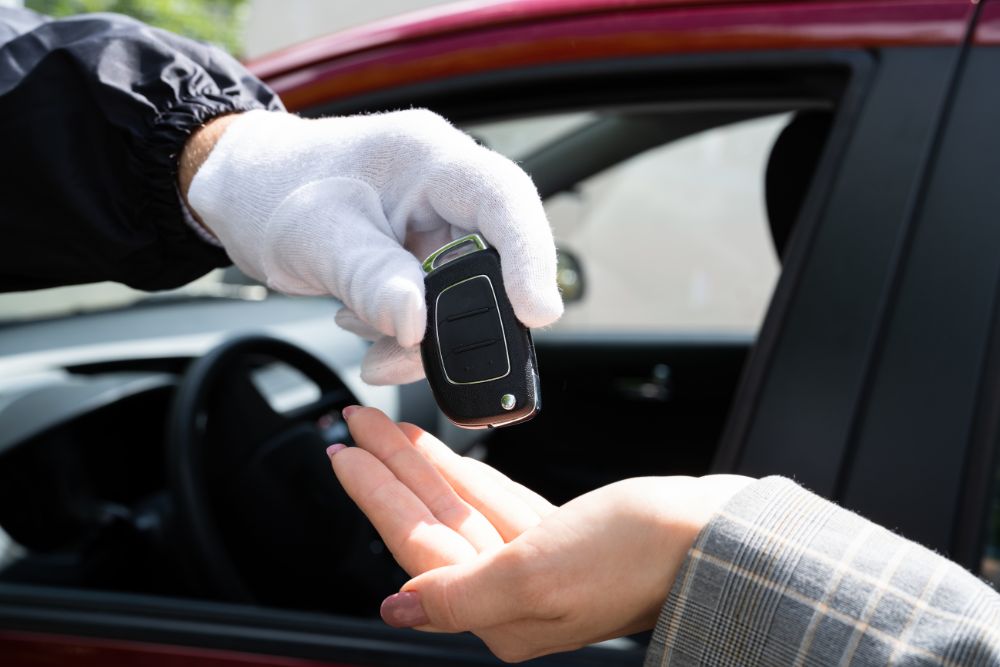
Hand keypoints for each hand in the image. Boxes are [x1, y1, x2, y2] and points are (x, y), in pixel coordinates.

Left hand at [181, 110, 562, 384]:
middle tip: (422, 352)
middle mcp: (443, 189)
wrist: (241, 195)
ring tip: (373, 345)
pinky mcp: (422, 256)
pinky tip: (369, 333)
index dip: (530, 255)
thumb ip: (371, 279)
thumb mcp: (315, 237)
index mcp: (427, 158)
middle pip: (494, 258)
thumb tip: (418, 326)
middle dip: (465, 317)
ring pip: (466, 295)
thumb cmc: (271, 190)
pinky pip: (438, 306)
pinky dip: (409, 334)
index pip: (503, 199)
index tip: (536, 312)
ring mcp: (435, 225)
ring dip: (427, 334)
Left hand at [329, 407, 752, 661]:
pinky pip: (495, 499)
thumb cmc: (637, 554)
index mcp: (498, 612)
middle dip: (389, 472)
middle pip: (430, 520)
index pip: (415, 545)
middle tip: (352, 426)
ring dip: (421, 465)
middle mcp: (510, 593)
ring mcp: (535, 564)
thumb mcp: (535, 576)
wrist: (714, 536)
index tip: (343, 454)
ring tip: (386, 428)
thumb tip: (394, 609)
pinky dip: (466, 475)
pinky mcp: (560, 537)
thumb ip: (457, 594)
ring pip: (460, 505)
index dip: (375, 496)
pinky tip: (442, 459)